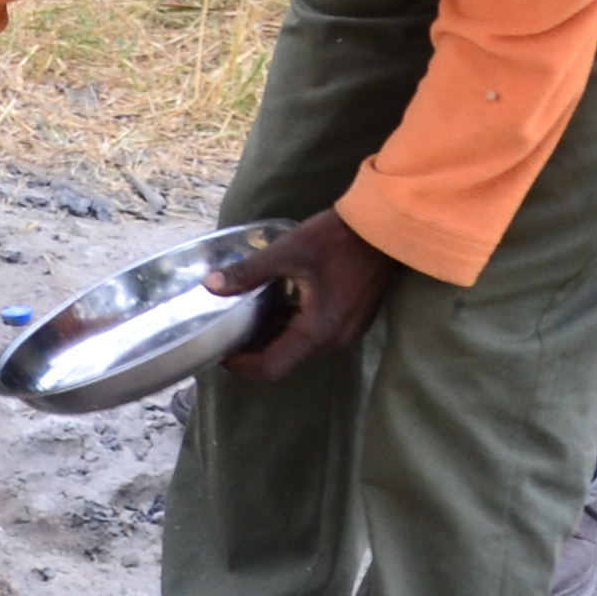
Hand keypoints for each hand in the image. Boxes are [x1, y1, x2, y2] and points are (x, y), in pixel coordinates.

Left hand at [209, 207, 397, 382]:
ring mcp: (348, 331)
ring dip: (274, 337)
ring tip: (246, 317)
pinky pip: (316, 334)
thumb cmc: (336, 239)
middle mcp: (335, 340)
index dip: (242, 365)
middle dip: (255, 350)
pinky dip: (293, 326)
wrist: (385, 228)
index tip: (221, 353)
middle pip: (286, 360)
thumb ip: (248, 272)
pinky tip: (276, 304)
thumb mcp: (287, 252)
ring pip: (301, 347)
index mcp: (317, 330)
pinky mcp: (354, 319)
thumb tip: (210, 285)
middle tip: (229, 332)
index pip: (272, 367)